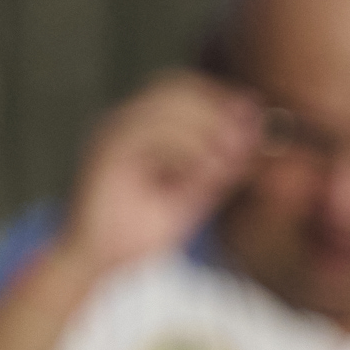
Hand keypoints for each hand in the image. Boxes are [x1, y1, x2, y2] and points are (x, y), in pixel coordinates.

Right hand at [65, 73, 259, 277]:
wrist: (94, 262)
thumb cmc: (140, 231)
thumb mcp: (192, 195)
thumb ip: (218, 168)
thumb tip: (252, 139)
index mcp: (137, 127)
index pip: (180, 88)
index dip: (219, 95)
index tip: (255, 115)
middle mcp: (120, 122)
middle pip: (173, 86)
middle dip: (216, 106)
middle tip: (248, 136)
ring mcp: (109, 134)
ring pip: (164, 106)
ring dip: (206, 127)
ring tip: (232, 156)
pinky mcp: (104, 154)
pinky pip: (149, 133)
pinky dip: (185, 147)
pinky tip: (207, 170)